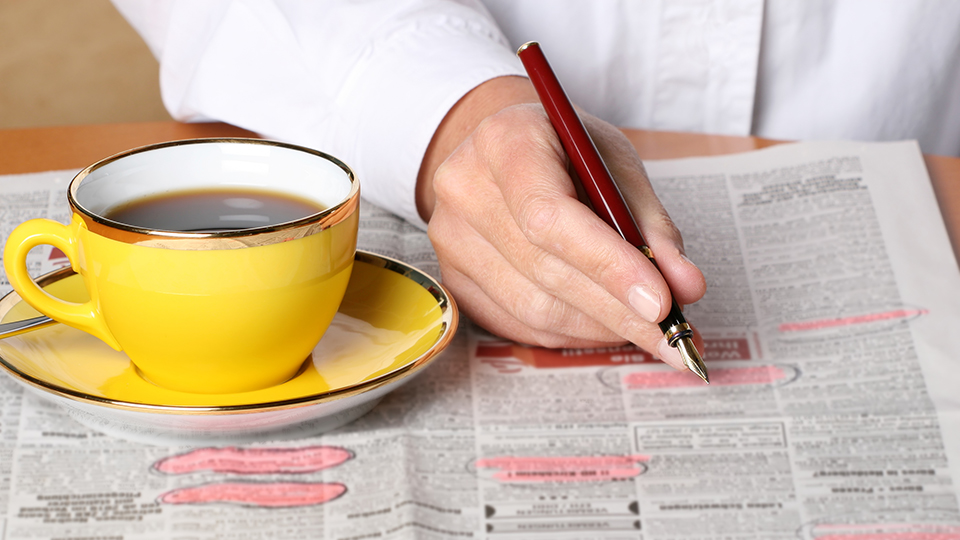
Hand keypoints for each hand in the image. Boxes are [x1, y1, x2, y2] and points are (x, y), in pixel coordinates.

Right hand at [417, 77, 705, 369]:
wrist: (503, 151)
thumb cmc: (563, 151)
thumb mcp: (614, 164)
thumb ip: (650, 224)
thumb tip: (686, 286)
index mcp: (505, 140)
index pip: (550, 216)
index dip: (608, 265)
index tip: (662, 303)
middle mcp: (464, 188)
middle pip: (545, 270)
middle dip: (619, 311)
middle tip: (676, 336)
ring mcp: (450, 238)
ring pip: (534, 309)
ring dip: (601, 328)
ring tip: (649, 331)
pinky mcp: (453, 279)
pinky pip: (520, 324)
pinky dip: (573, 332)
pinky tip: (605, 324)